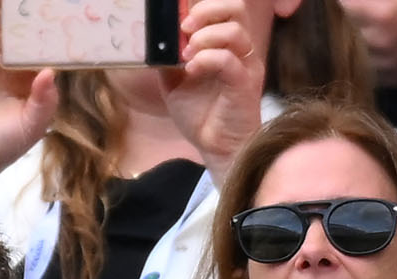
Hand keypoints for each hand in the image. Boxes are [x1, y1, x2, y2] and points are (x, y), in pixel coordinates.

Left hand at [159, 0, 263, 185]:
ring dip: (205, 37)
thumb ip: (168, 60)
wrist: (217, 147)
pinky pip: (229, 60)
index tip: (179, 18)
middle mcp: (240, 50)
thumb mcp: (175, 83)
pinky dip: (207, 59)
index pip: (226, 9)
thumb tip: (151, 42)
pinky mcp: (244, 84)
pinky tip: (192, 70)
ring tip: (186, 55)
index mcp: (226, 45)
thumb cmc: (201, 115)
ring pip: (235, 32)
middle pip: (237, 9)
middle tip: (185, 28)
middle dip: (207, 11)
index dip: (204, 5)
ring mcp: (245, 66)